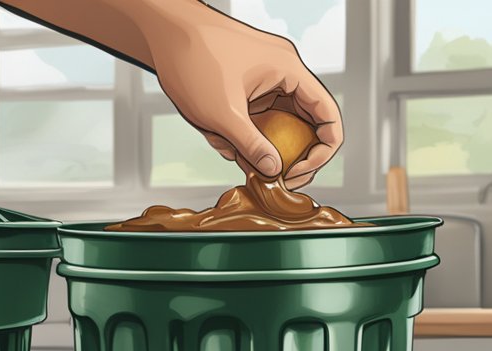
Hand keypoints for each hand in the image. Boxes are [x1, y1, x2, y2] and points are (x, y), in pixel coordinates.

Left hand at [147, 8, 341, 188]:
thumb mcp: (222, 113)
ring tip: (229, 148)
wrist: (164, 32)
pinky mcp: (247, 87)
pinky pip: (255, 118)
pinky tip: (218, 138)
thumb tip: (274, 170)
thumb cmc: (192, 58)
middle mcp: (283, 74)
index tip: (300, 171)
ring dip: (257, 144)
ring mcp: (265, 80)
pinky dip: (241, 134)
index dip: (323, 150)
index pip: (327, 114)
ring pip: (275, 124)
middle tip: (273, 176)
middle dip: (287, 153)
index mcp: (289, 71)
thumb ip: (251, 145)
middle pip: (304, 123)